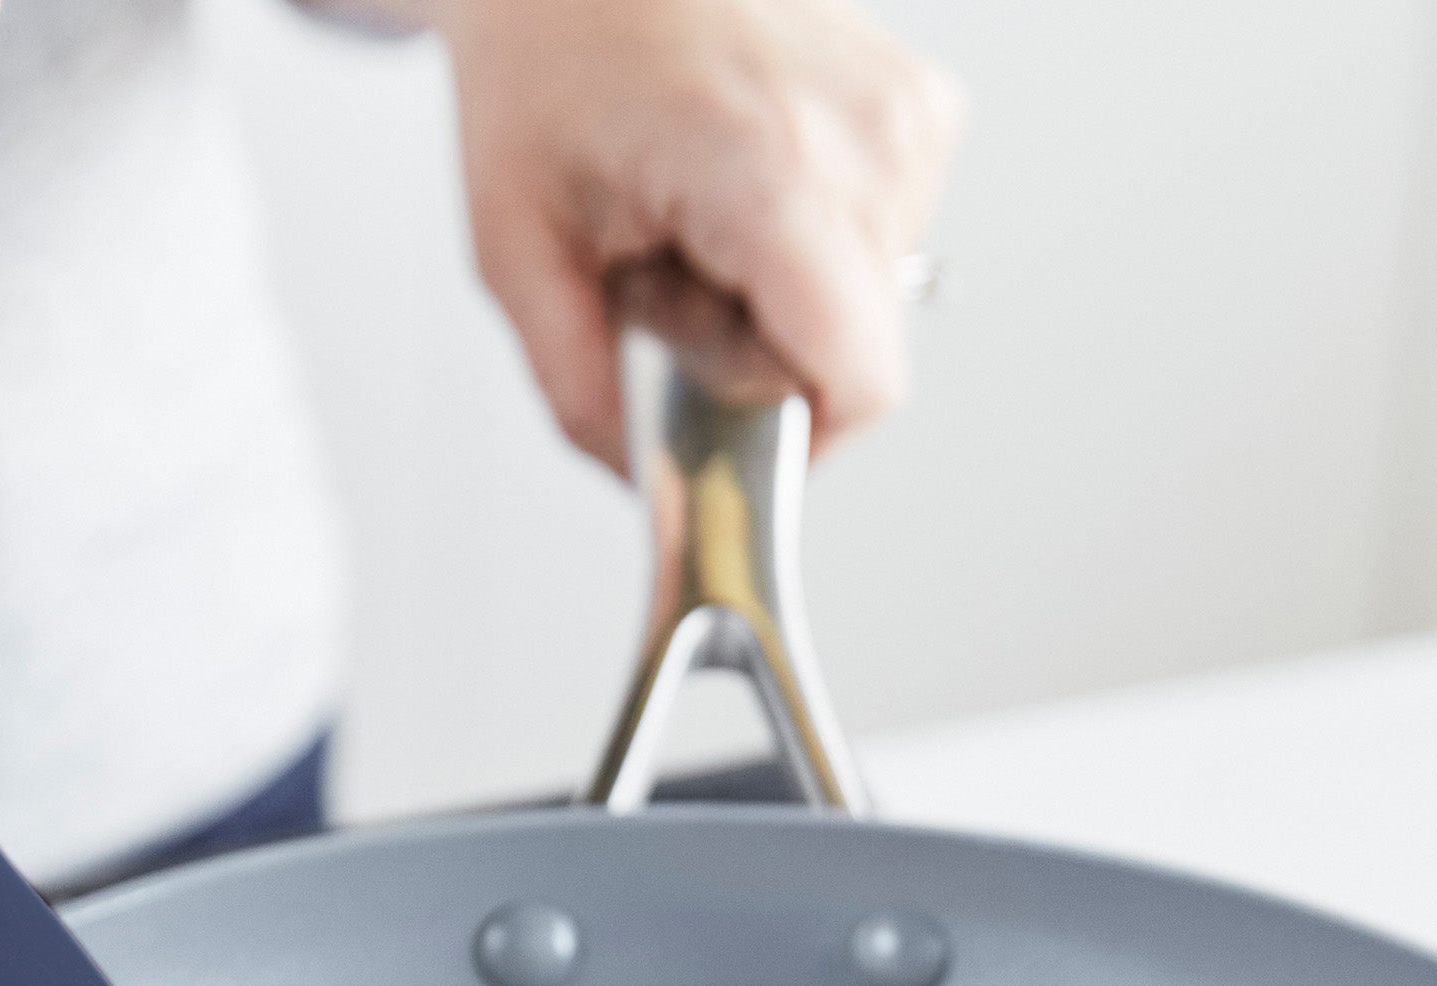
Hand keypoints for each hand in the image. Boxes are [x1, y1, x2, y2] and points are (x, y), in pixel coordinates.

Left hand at [415, 0, 962, 468]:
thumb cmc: (546, 51)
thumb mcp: (516, 247)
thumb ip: (578, 392)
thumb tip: (647, 483)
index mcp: (773, 169)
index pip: (861, 383)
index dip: (799, 438)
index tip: (735, 422)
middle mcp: (866, 135)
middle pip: (863, 354)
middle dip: (771, 358)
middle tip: (681, 286)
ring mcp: (905, 112)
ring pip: (877, 305)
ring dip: (789, 301)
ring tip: (706, 224)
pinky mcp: (921, 105)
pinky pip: (888, 242)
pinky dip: (814, 245)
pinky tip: (745, 188)